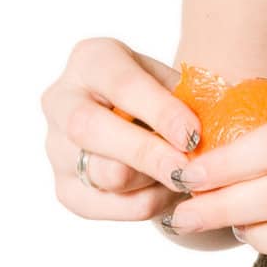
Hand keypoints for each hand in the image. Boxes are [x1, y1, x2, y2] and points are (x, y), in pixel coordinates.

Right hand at [41, 37, 202, 223]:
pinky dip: (145, 203)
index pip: (121, 85)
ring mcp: (56, 148)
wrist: (137, 119)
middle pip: (90, 129)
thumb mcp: (173, 83)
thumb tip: (210, 130)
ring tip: (184, 173)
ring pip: (102, 173)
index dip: (159, 112)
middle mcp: (61, 100)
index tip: (193, 135)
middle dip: (146, 153)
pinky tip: (168, 191)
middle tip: (188, 168)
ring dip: (151, 179)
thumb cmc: (160, 94)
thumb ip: (185, 101)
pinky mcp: (65, 188)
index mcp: (91, 59)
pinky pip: (106, 206)